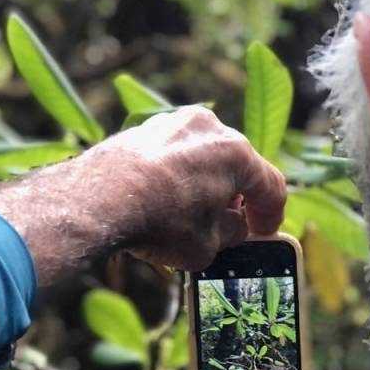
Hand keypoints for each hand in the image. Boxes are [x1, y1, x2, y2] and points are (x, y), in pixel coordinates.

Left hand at [0, 106, 287, 282]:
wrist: (97, 201)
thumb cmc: (160, 222)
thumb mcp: (208, 246)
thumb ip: (230, 234)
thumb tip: (234, 227)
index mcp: (237, 154)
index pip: (271, 186)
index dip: (271, 215)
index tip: (263, 233)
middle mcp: (210, 128)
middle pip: (237, 166)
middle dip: (237, 198)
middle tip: (232, 224)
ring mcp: (173, 123)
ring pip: (203, 157)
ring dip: (206, 184)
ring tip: (193, 215)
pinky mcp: (143, 129)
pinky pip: (173, 155)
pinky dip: (177, 176)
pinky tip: (164, 202)